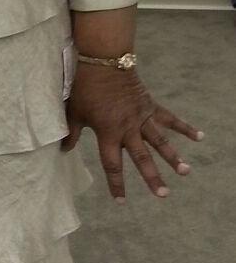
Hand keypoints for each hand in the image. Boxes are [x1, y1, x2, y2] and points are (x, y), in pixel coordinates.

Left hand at [61, 62, 203, 202]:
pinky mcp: (151, 105)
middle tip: (163, 194)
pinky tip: (199, 137)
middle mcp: (128, 128)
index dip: (116, 184)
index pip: (112, 164)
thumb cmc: (86, 87)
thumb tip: (63, 150)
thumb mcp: (74, 112)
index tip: (121, 202)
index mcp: (108, 133)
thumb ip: (70, 133)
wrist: (103, 60)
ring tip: (186, 172)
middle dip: (152, 177)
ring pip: (160, 141)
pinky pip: (170, 118)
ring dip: (173, 156)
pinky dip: (184, 127)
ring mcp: (142, 116)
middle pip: (142, 157)